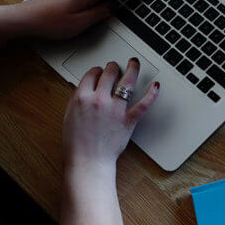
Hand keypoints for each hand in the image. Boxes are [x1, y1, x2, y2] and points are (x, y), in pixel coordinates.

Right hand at [63, 58, 158, 172]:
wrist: (88, 160)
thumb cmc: (76, 142)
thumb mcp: (69, 115)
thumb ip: (77, 99)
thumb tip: (85, 87)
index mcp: (81, 97)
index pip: (92, 73)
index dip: (97, 70)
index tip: (100, 71)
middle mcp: (99, 99)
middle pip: (109, 73)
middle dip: (113, 67)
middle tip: (115, 67)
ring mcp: (115, 109)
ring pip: (127, 81)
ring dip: (132, 69)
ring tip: (134, 63)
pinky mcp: (128, 120)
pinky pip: (143, 104)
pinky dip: (152, 93)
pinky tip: (156, 85)